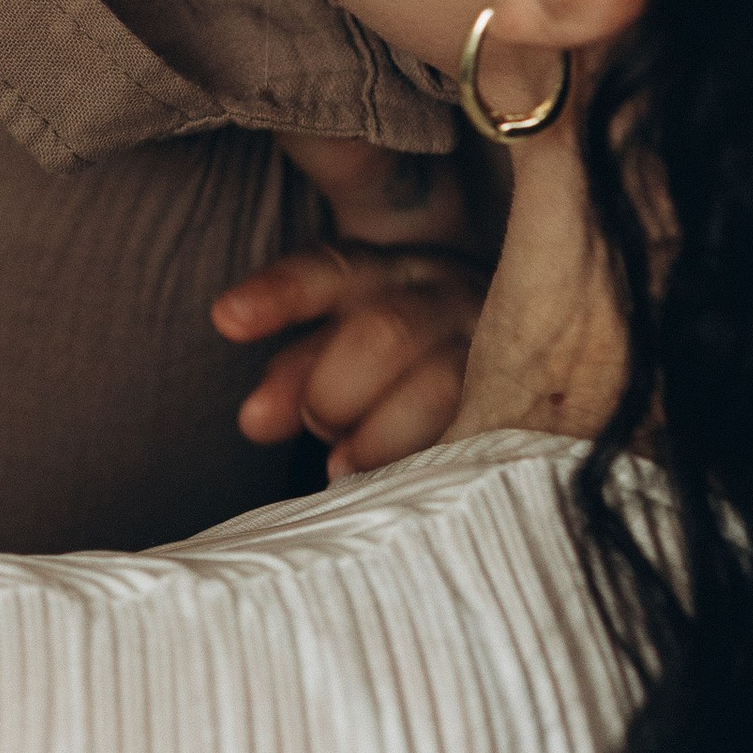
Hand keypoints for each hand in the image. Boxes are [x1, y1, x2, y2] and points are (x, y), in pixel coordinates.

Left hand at [211, 131, 500, 478]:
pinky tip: (407, 481)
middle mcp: (444, 295)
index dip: (278, 295)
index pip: (328, 272)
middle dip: (334, 393)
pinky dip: (431, 460)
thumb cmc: (404, 358)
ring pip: (437, 384)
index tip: (226, 320)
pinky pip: (482, 431)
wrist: (518, 348)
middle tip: (319, 425)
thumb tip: (255, 420)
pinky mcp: (526, 397)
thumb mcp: (347, 345)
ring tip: (347, 465)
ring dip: (379, 438)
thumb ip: (299, 373)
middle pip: (382, 333)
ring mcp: (494, 344)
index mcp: (388, 272)